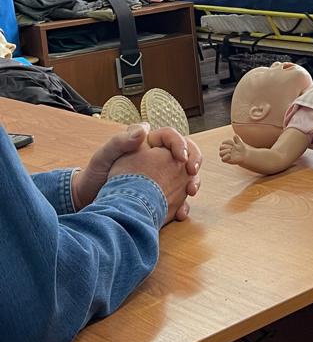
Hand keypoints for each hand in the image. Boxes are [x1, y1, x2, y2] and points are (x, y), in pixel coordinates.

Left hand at [73, 124, 200, 211]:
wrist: (89, 200)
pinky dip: (183, 204)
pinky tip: (179, 212)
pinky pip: (178, 196)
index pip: (171, 137)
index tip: (181, 158)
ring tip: (190, 192)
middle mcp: (157, 158)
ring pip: (186, 175)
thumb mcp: (104, 157)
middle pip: (186, 153)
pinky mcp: (161, 194)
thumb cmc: (94, 175)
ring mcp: (161, 176)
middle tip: (192, 172)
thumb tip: (145, 129)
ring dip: (193, 182)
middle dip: (194, 161)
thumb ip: (120, 142)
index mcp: (146, 143)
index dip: (181, 145)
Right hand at [219, 135, 247, 165]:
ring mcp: (226, 155)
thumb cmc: (241, 149)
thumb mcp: (240, 143)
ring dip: (225, 151)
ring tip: (231, 151)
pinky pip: (223, 159)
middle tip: (232, 147)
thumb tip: (235, 135)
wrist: (245, 156)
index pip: (223, 142)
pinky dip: (225, 157)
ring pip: (220, 153)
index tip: (233, 143)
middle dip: (226, 146)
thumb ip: (237, 139)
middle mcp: (225, 150)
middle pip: (221, 147)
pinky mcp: (227, 160)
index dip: (227, 142)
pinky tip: (229, 155)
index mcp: (227, 146)